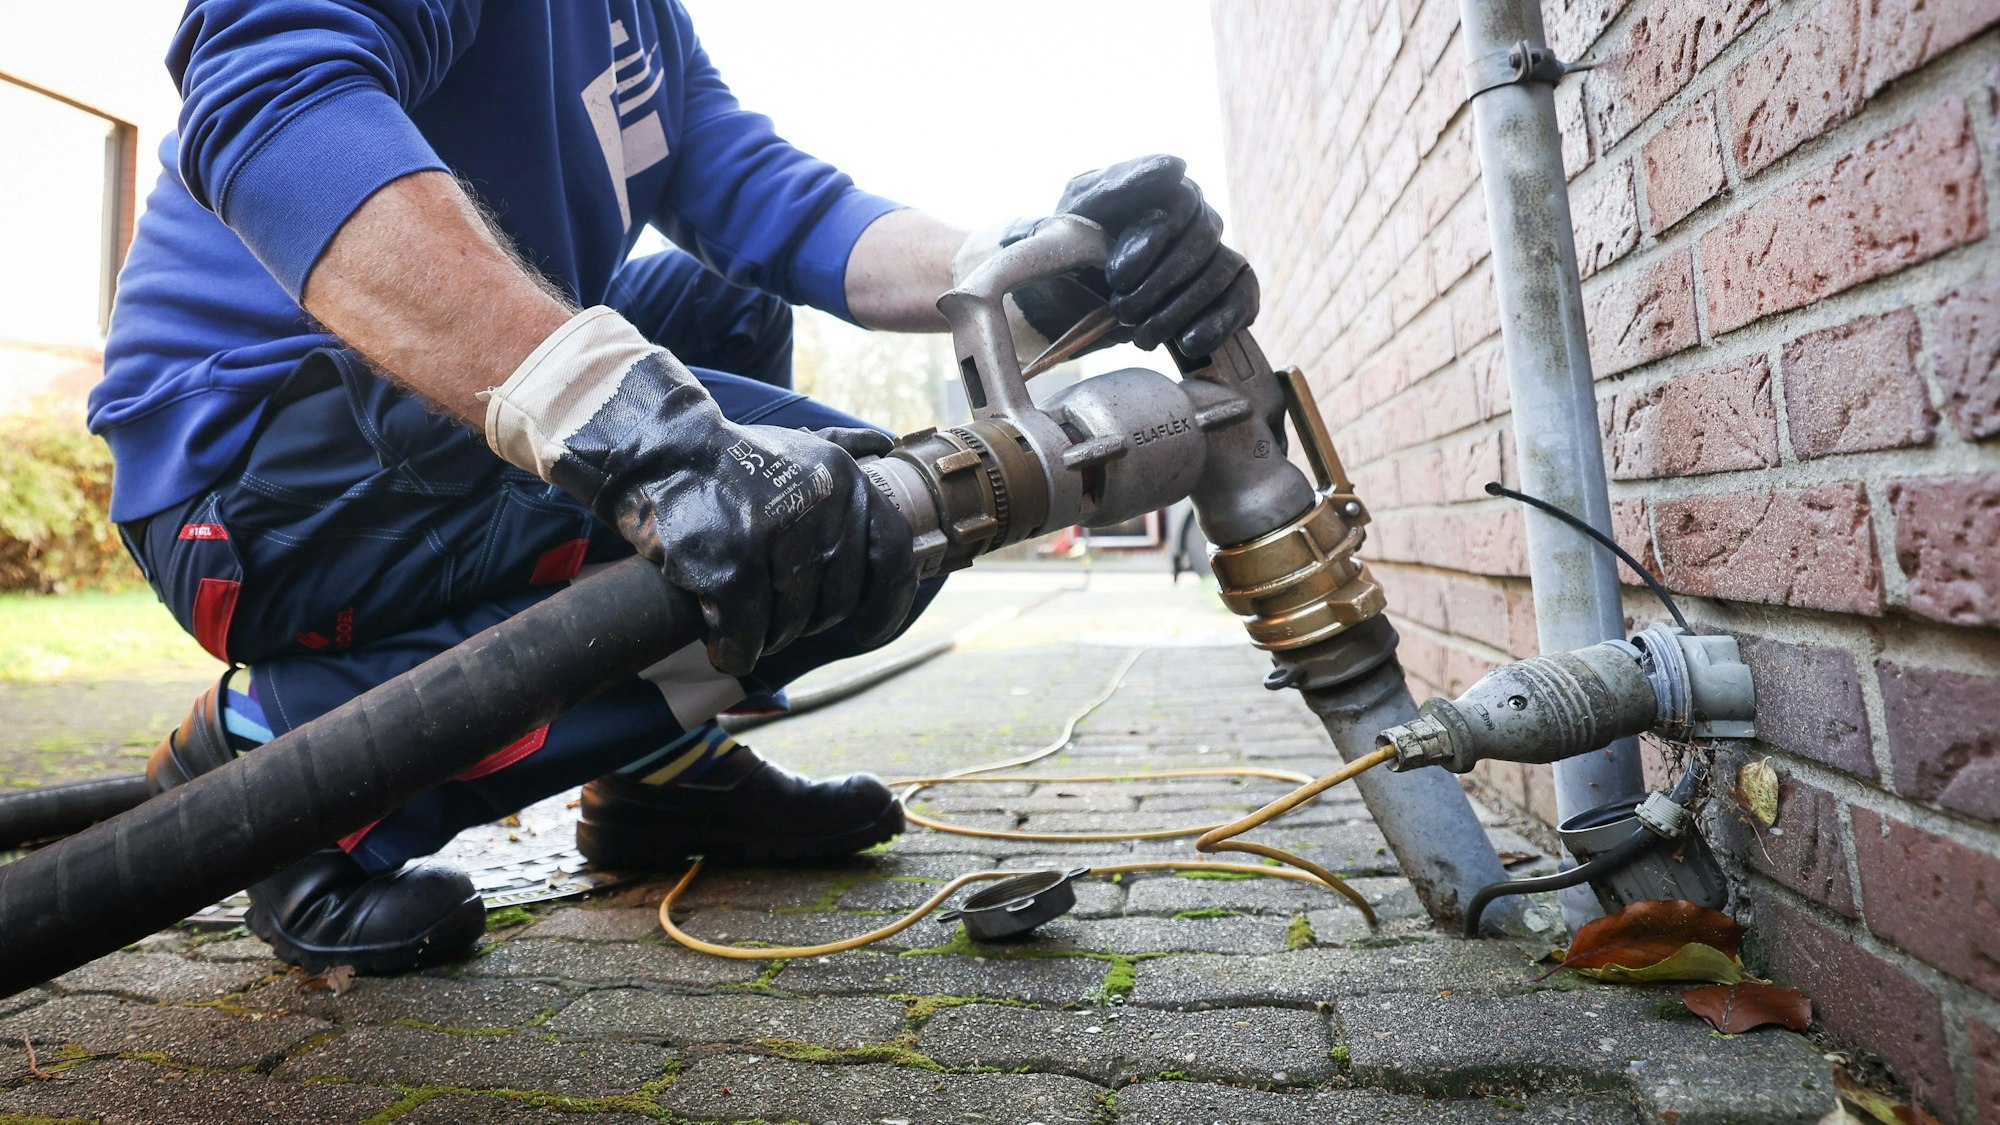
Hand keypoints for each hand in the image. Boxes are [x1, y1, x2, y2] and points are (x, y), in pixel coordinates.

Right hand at [484, 308, 917, 674]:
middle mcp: (819, 504)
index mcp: (844, 478)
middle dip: (808, 622)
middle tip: (777, 622)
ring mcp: (775, 535)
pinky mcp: (731, 565)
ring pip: (793, 621)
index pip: (892, 554)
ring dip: (770, 638)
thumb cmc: (728, 464)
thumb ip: (847, 450)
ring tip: (746, 628)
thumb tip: (886, 444)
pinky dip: (736, 650)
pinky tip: (723, 648)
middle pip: (837, 599)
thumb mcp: (801, 447)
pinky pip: (747, 634)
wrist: (655, 455)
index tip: (870, 630)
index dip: (886, 604)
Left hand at [1011, 155, 1258, 356]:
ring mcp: (1219, 255)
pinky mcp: (1233, 292)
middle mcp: (1200, 220)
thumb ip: (1121, 183)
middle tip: (1123, 312)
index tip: (1118, 277)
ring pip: (1218, 276)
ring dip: (1179, 310)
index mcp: (1169, 191)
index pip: (1179, 206)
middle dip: (1160, 284)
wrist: (1072, 297)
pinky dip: (1217, 325)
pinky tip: (1187, 344)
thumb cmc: (1077, 243)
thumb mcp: (1083, 208)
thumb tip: (1177, 167)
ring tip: (1142, 336)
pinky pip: (1241, 302)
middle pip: (1201, 244)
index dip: (1150, 244)